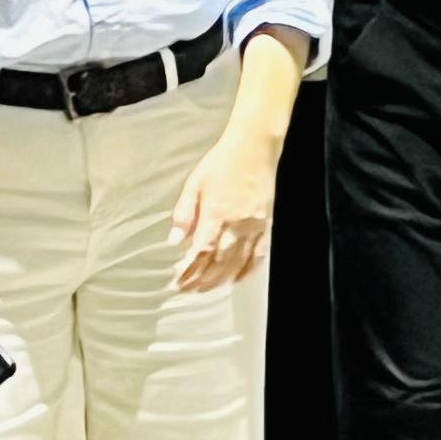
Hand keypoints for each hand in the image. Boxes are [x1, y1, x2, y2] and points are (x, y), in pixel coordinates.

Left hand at [168, 126, 281, 291]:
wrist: (254, 149)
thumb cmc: (221, 163)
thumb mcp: (194, 184)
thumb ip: (184, 214)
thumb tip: (174, 241)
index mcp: (217, 213)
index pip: (201, 251)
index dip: (189, 271)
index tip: (176, 282)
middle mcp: (237, 224)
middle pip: (219, 262)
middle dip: (202, 280)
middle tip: (186, 290)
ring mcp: (254, 226)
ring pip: (238, 262)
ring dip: (220, 280)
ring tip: (205, 289)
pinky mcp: (265, 225)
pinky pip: (258, 254)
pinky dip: (247, 270)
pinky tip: (236, 279)